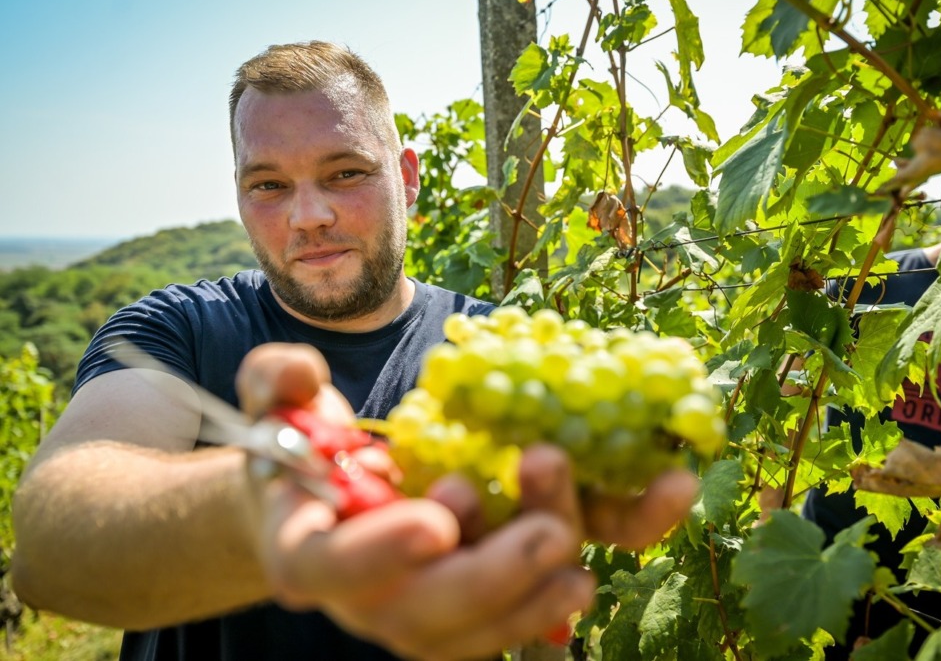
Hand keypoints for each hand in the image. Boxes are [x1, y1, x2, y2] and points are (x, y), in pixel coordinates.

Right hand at [235, 343, 596, 660]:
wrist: (330, 493)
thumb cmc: (302, 444)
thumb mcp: (276, 400)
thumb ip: (276, 381)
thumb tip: (302, 374)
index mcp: (308, 550)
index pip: (330, 567)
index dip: (381, 554)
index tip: (435, 524)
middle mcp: (369, 599)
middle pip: (424, 616)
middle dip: (491, 578)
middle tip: (548, 535)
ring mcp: (426, 612)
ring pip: (481, 627)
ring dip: (539, 588)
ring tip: (581, 536)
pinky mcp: (476, 606)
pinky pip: (518, 616)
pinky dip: (563, 590)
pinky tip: (602, 558)